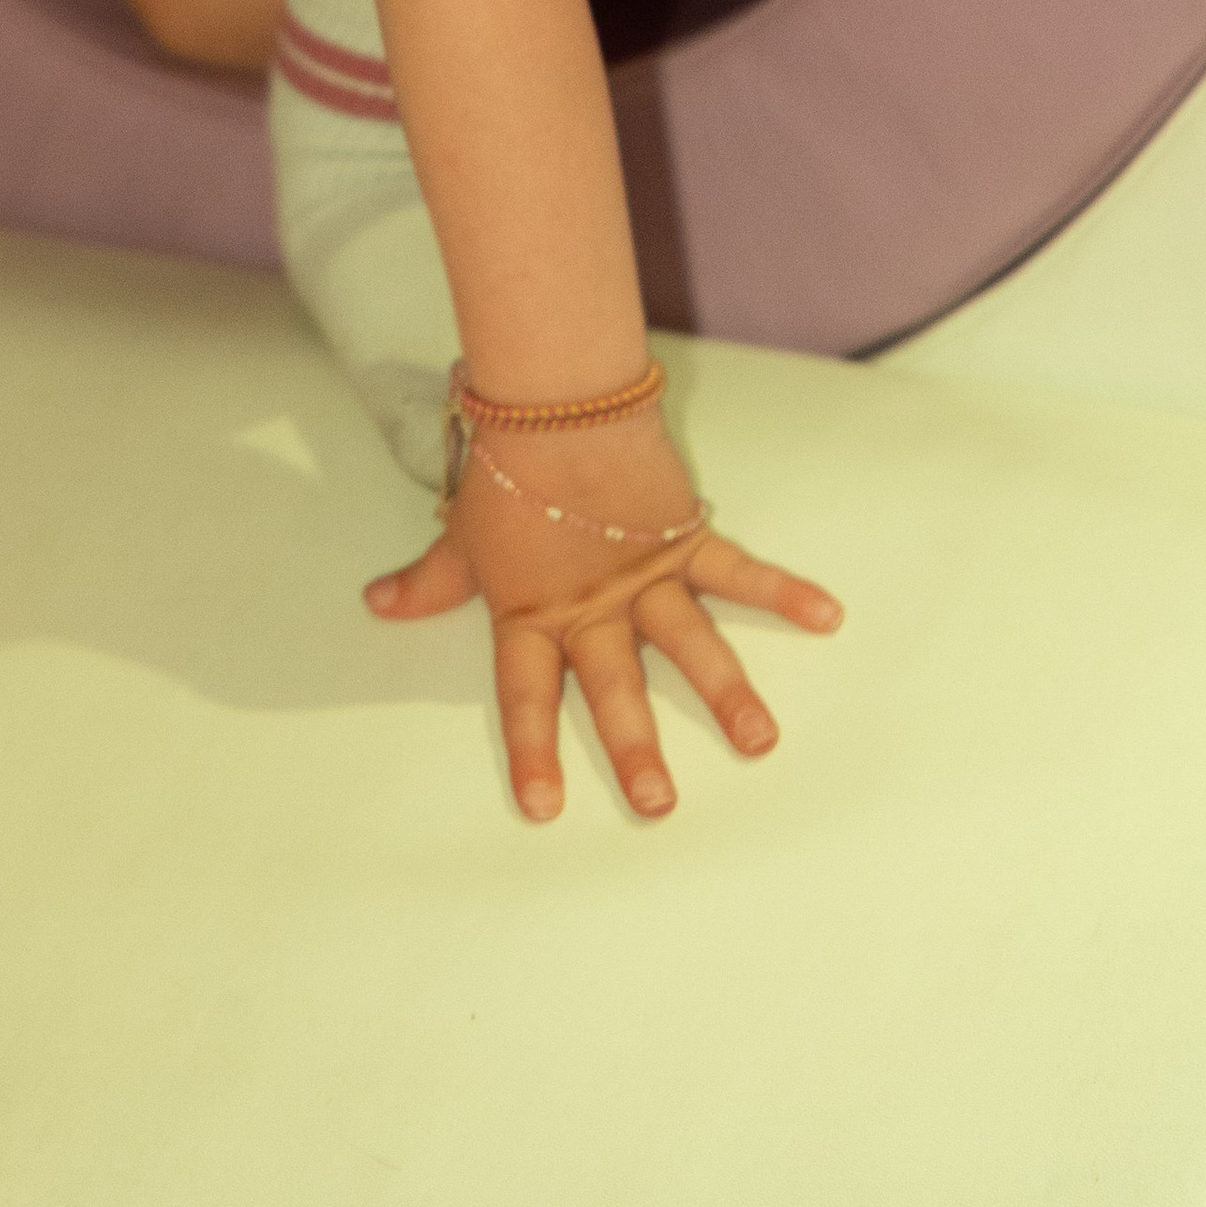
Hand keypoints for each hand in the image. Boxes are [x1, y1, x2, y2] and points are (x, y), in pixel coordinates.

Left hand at [365, 412, 841, 823]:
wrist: (548, 396)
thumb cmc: (500, 466)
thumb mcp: (460, 534)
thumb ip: (430, 581)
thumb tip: (378, 605)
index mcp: (534, 610)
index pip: (528, 692)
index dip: (532, 750)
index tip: (543, 809)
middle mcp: (592, 604)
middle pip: (613, 684)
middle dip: (634, 746)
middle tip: (658, 805)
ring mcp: (644, 573)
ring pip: (686, 642)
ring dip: (724, 691)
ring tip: (758, 741)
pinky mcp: (683, 536)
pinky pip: (738, 570)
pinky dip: (783, 590)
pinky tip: (827, 615)